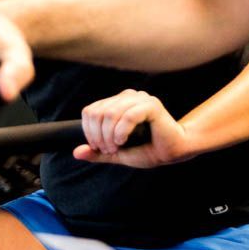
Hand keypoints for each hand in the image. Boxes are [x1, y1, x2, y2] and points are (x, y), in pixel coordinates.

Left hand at [74, 89, 191, 168]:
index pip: (90, 111)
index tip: (99, 147)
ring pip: (110, 113)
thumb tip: (75, 153)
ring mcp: (139, 99)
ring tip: (116, 147)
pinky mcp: (151, 105)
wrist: (172, 152)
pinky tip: (123, 141)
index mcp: (117, 102)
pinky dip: (121, 131)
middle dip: (98, 136)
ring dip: (108, 135)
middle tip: (108, 150)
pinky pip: (127, 115)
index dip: (89, 132)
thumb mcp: (116, 153)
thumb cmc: (146, 150)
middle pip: (97, 113)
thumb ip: (97, 152)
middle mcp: (127, 97)